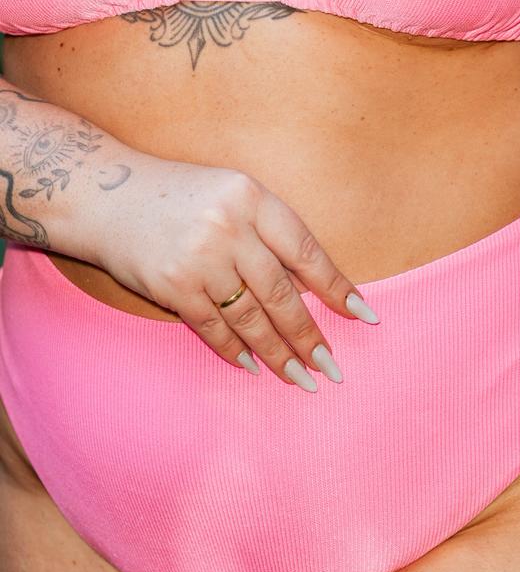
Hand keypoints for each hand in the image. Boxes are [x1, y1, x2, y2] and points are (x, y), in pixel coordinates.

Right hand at [87, 152, 379, 389]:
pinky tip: (254, 366)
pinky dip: (235, 350)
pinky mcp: (172, 286)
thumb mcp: (232, 195)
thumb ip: (269, 233)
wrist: (104, 193)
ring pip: (250, 317)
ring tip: (301, 377)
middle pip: (282, 294)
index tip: (363, 316)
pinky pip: (213, 327)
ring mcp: (200, 259)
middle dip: (310, 336)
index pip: (306, 252)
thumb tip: (316, 288)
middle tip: (333, 368)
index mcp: (252, 198)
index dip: (337, 288)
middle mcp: (229, 228)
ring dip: (278, 353)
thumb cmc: (180, 196)